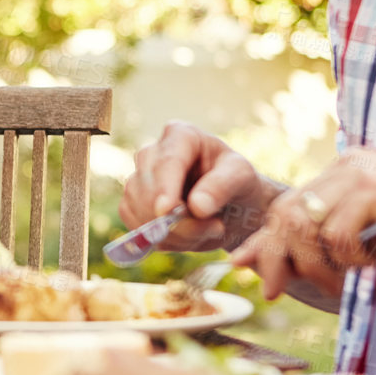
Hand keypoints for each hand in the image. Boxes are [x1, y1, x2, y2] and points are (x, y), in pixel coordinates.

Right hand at [120, 122, 275, 251]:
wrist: (233, 208)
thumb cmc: (239, 184)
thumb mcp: (242, 178)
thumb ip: (222, 186)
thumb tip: (197, 206)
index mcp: (181, 135)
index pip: (167, 161)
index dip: (165, 187)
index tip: (167, 211)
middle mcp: (153, 152)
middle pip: (146, 186)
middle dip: (174, 217)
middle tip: (214, 228)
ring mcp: (139, 178)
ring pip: (138, 208)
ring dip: (171, 231)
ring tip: (206, 231)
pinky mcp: (133, 204)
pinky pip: (134, 224)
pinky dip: (159, 239)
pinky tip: (186, 237)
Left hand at [229, 149, 375, 299]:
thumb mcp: (372, 240)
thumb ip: (327, 247)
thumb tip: (272, 266)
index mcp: (342, 172)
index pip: (285, 205)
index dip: (262, 241)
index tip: (245, 269)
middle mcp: (345, 166)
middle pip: (284, 213)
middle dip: (275, 258)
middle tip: (277, 291)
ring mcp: (362, 175)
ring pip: (305, 223)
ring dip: (312, 265)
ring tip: (337, 284)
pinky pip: (339, 232)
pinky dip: (346, 259)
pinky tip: (368, 268)